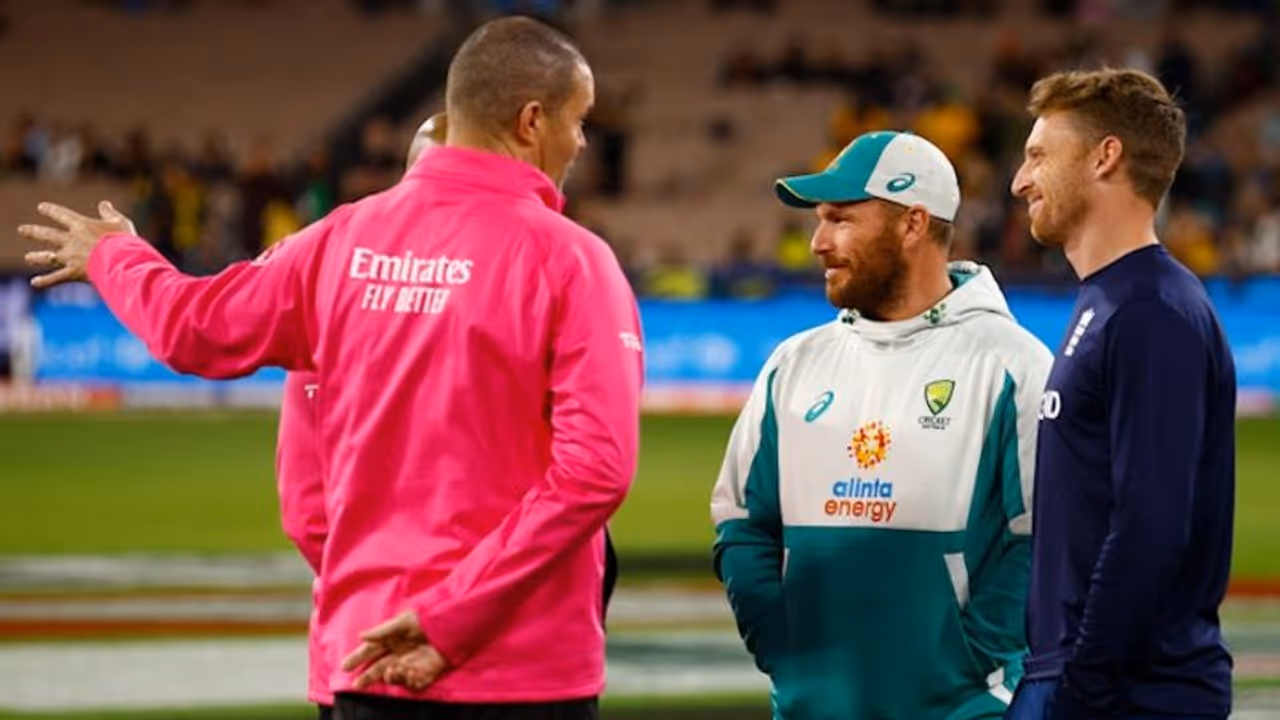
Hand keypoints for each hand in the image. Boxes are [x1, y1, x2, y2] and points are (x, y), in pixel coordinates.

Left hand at [20, 201, 135, 288]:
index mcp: (81, 225)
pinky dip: (45, 280)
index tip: (41, 208)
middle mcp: (71, 240)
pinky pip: (56, 277)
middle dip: (34, 232)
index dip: (51, 211)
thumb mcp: (119, 222)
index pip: (62, 215)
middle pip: (48, 234)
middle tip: (22, 230)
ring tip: (28, 258)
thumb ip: (109, 213)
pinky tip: (35, 282)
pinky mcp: (73, 272)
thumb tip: (104, 204)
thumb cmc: (123, 240)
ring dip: (37, 257)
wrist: (121, 260)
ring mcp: (69, 257)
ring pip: (48, 256)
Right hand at [341, 610, 447, 690]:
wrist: (453, 624)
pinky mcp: (425, 672)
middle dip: (367, 676)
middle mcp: (399, 653)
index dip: (358, 657)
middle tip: (356, 684)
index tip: (344, 666)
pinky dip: (410, 680)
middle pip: (378, 667)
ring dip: (390, 676)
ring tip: (390, 671)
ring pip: (393, 675)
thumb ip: (383, 631)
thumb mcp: (404, 621)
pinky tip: (410, 673)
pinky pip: (414, 681)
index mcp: (391, 639)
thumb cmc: (427, 618)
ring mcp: (411, 663)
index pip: (370, 650)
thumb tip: (361, 635)